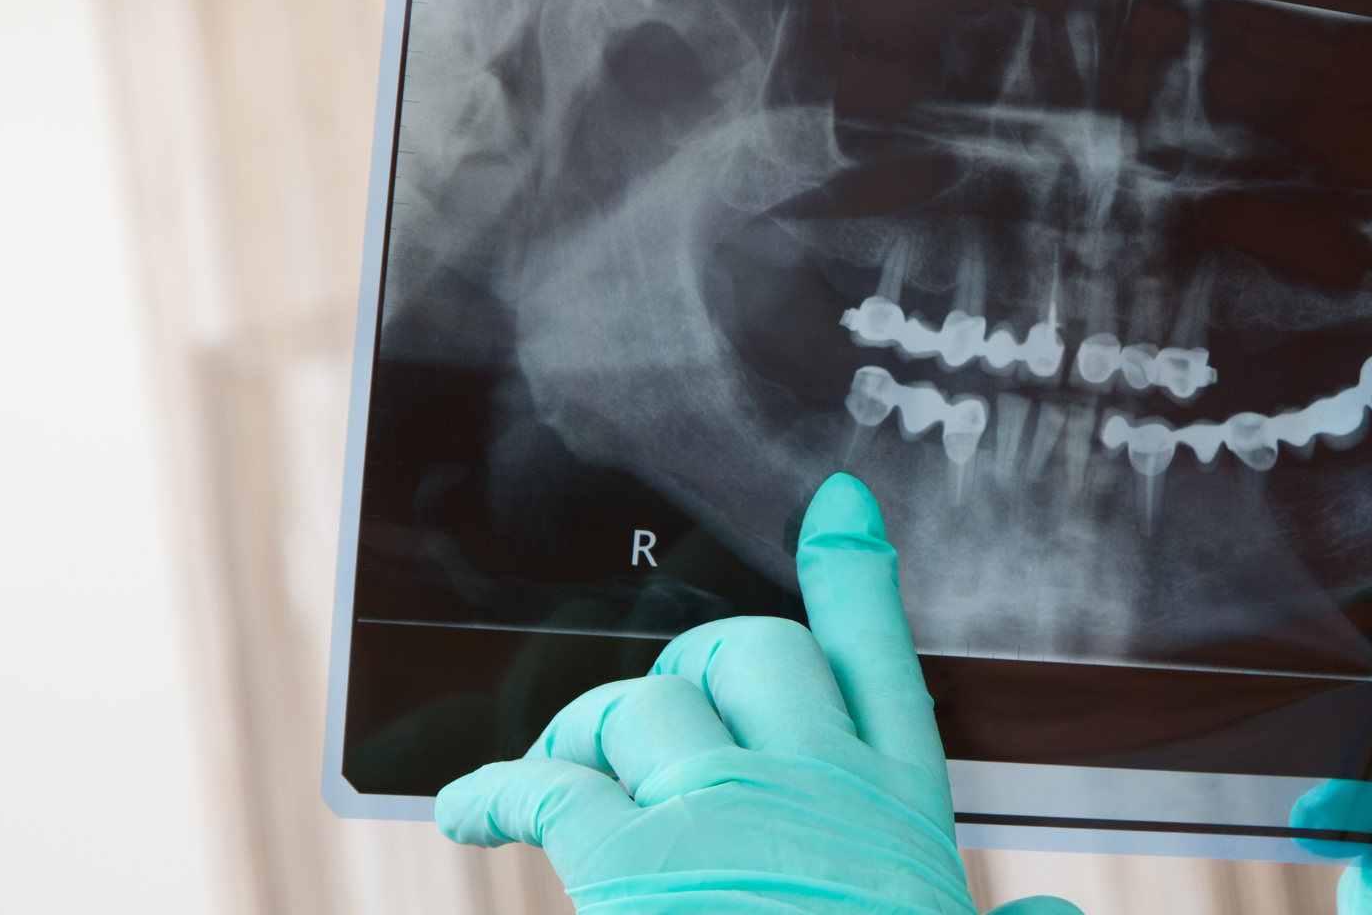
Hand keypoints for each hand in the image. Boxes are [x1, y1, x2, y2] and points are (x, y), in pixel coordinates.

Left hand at [435, 473, 1079, 914]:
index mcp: (898, 808)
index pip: (877, 657)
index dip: (853, 573)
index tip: (834, 511)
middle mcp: (814, 783)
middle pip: (749, 648)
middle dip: (700, 665)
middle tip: (672, 708)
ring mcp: (721, 810)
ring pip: (637, 703)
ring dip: (591, 728)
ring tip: (573, 765)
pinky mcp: (627, 861)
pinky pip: (544, 786)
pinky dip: (495, 791)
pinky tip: (473, 805)